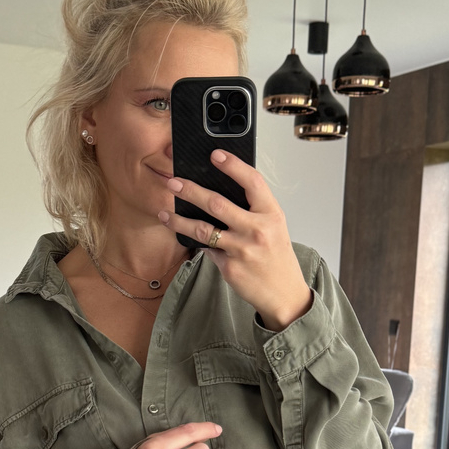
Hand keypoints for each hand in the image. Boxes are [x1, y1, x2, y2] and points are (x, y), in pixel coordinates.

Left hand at [158, 150, 312, 330]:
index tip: (215, 155)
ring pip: (203, 229)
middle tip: (173, 182)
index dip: (233, 165)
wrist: (284, 293)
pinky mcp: (229, 267)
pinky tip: (185, 237)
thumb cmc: (276, 256)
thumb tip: (220, 191)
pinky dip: (197, 243)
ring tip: (165, 213)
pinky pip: (207, 249)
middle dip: (191, 190)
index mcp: (271, 214)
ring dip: (179, 220)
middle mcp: (257, 230)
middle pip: (217, 203)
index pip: (252, 182)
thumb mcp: (274, 227)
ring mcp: (242, 250)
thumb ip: (253, 209)